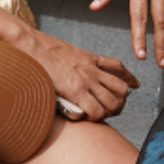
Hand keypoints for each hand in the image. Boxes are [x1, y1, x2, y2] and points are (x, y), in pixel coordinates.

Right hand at [16, 27, 138, 120]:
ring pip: (113, 101)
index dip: (129, 78)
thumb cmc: (39, 47)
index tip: (135, 84)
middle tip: (114, 107)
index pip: (117, 67)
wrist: (28, 44)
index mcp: (88, 57)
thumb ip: (73, 60)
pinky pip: (96, 110)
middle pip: (122, 88)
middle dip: (121, 100)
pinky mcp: (75, 91)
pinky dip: (96, 117)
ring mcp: (85, 80)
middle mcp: (92, 69)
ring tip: (101, 115)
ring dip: (110, 111)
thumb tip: (71, 67)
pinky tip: (89, 118)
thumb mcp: (63, 50)